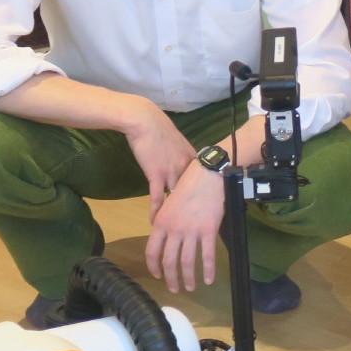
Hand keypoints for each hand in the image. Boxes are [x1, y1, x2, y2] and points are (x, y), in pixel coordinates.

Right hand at [122, 100, 195, 222]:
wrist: (144, 120)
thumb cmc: (158, 129)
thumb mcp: (177, 143)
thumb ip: (182, 157)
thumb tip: (184, 166)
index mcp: (192, 160)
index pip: (201, 183)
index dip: (202, 198)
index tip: (206, 210)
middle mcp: (185, 168)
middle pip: (192, 195)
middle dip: (193, 211)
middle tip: (194, 227)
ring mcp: (172, 172)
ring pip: (175, 199)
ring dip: (174, 216)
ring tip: (175, 231)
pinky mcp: (156, 174)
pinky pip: (158, 198)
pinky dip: (157, 211)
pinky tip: (155, 222)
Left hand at [145, 159, 223, 293]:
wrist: (206, 176)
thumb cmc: (188, 187)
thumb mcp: (169, 205)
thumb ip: (164, 223)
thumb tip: (163, 238)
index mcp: (161, 223)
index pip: (152, 251)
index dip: (154, 267)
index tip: (158, 276)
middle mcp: (173, 229)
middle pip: (169, 261)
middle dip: (172, 279)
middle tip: (175, 289)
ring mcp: (191, 231)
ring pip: (187, 262)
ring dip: (188, 278)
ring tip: (191, 287)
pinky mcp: (208, 231)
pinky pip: (207, 256)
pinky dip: (208, 270)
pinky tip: (209, 279)